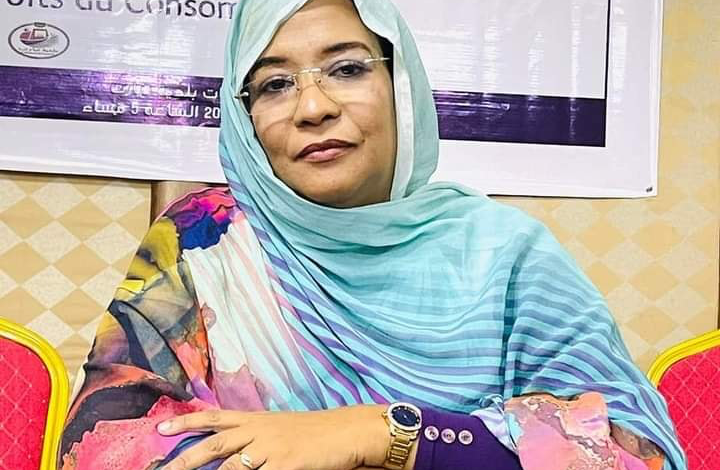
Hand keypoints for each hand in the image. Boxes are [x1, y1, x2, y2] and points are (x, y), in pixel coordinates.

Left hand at [157, 405, 390, 469]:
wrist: (348, 431)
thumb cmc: (316, 431)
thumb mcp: (281, 427)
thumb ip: (256, 434)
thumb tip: (235, 445)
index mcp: (256, 419)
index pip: (214, 417)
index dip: (186, 422)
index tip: (161, 429)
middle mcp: (259, 430)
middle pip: (214, 444)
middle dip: (184, 458)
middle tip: (162, 469)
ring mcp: (271, 448)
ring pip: (229, 465)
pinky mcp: (286, 465)